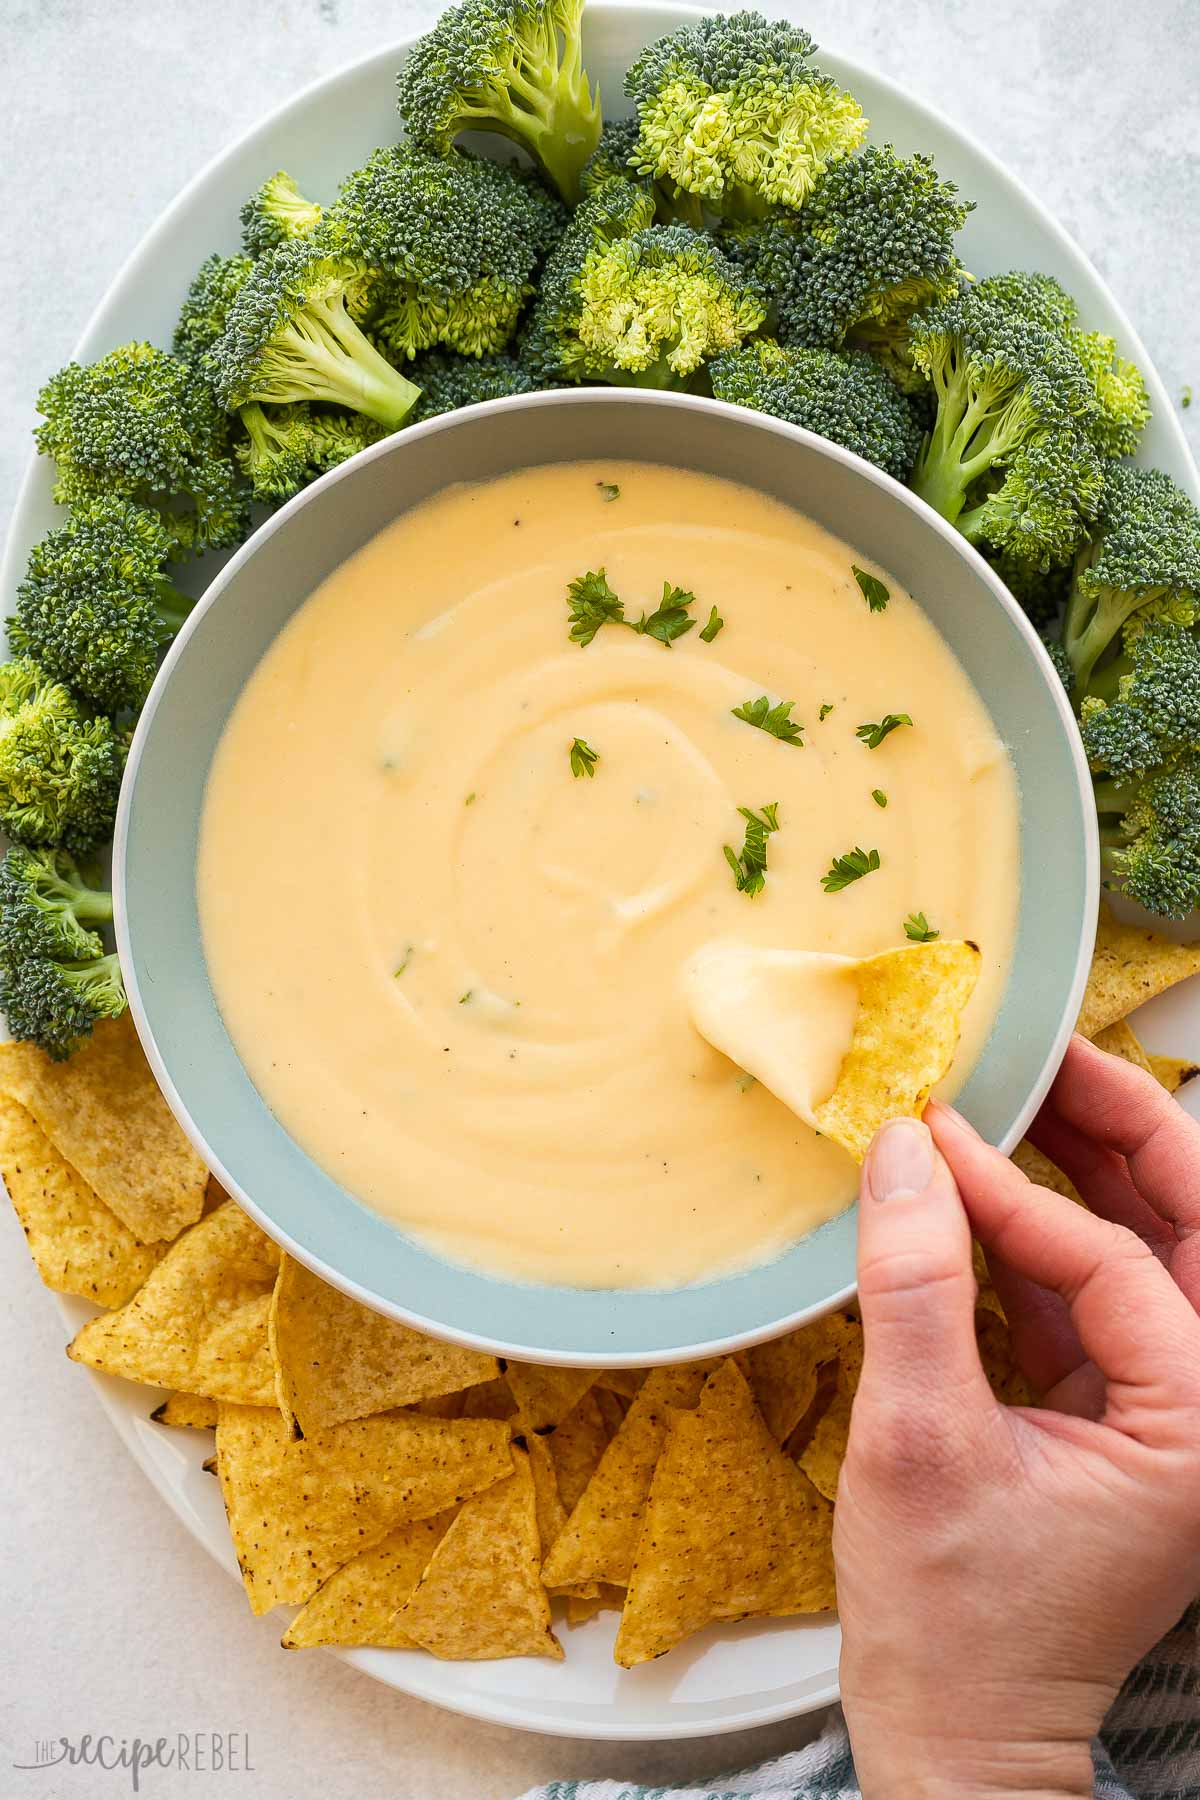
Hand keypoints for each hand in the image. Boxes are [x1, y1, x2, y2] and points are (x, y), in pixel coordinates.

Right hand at [835, 1036, 1199, 1799]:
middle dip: (1119, 1132)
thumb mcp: (919, 1441)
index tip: (935, 1128)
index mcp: (1198, 1430)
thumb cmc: (952, 1623)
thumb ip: (915, 1285)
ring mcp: (1160, 1411)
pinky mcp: (1107, 1413)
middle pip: (1186, 1231)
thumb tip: (900, 1152)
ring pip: (1142, 1252)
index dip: (1019, 1188)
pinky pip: (1086, 1295)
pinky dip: (1034, 1236)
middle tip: (1044, 1054)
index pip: (1119, 1265)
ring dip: (1079, 1172)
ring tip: (1013, 1095)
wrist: (951, 1736)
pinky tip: (975, 1189)